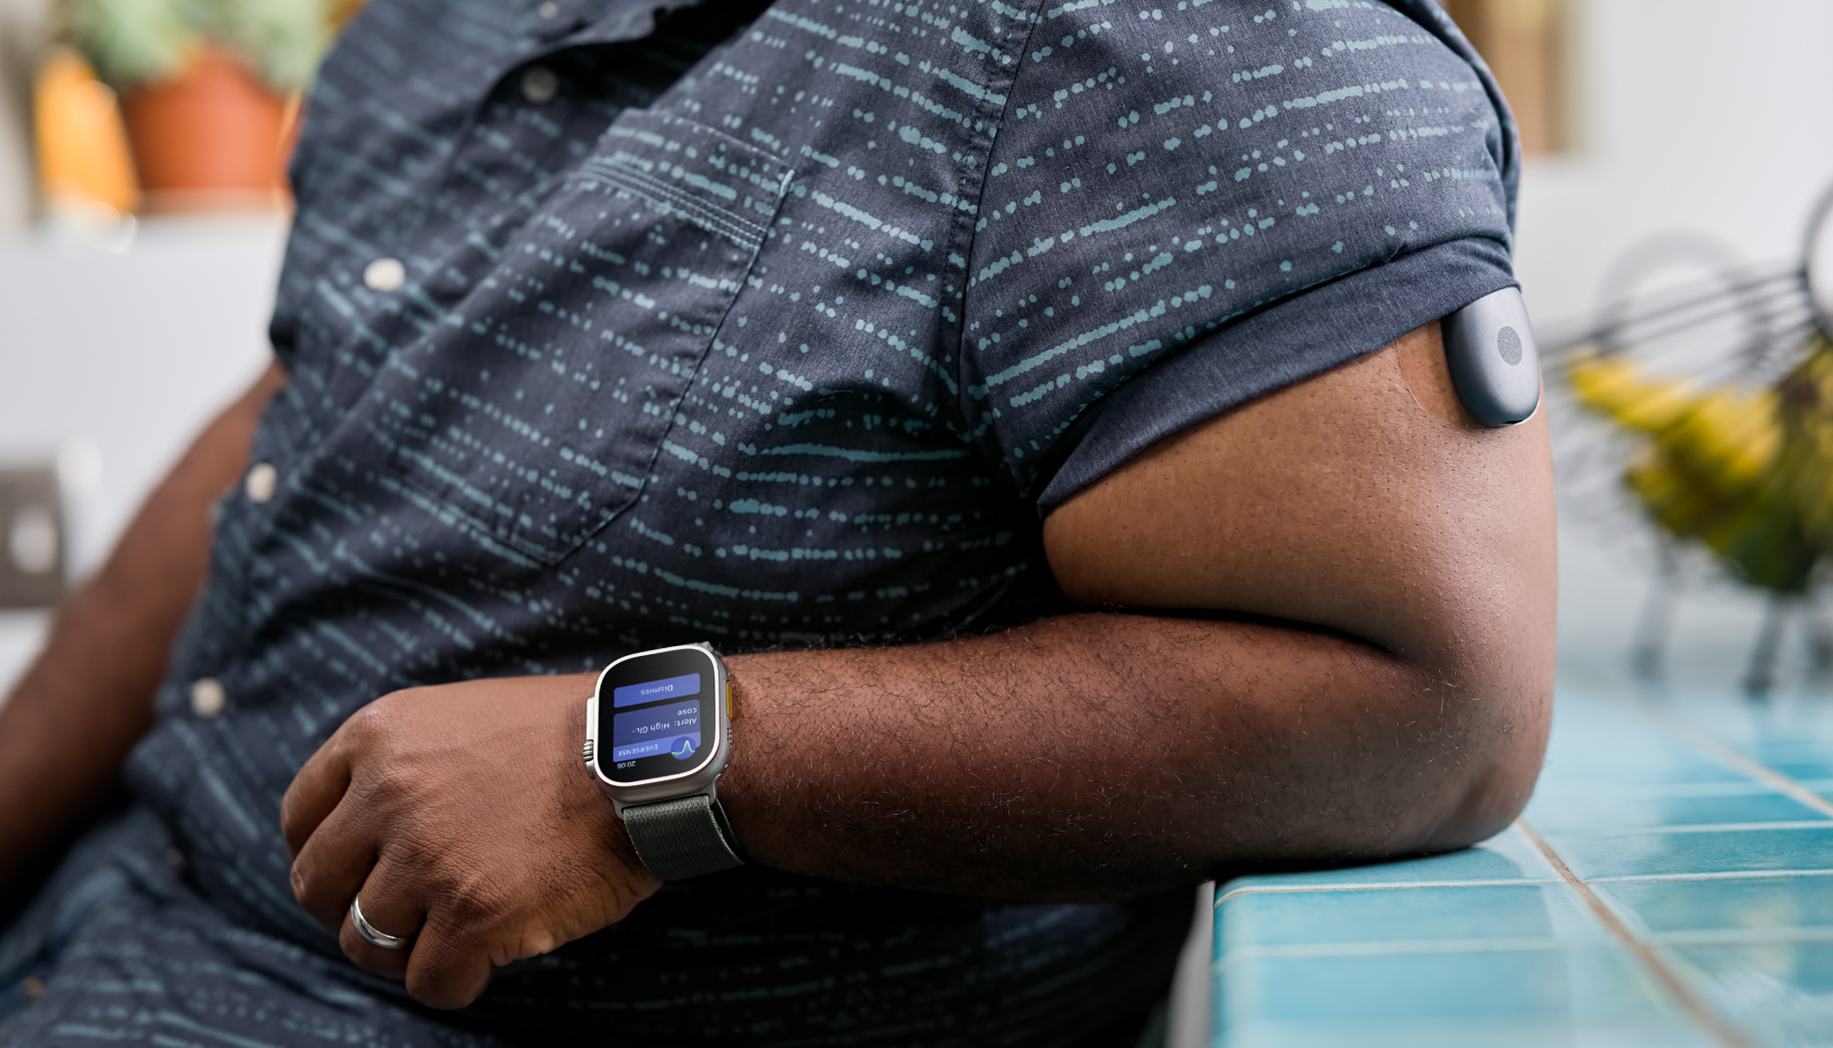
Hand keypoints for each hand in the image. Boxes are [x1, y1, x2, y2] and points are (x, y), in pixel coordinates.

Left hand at [280, 674, 661, 1007]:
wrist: (652, 755)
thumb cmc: (577, 738)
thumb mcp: (467, 717)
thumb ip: (408, 764)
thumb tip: (367, 836)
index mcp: (381, 734)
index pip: (301, 816)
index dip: (325, 857)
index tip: (356, 875)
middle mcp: (388, 793)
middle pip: (316, 886)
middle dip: (351, 911)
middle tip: (401, 919)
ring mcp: (427, 858)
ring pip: (364, 943)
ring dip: (404, 952)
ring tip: (453, 938)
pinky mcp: (473, 916)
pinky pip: (428, 982)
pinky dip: (456, 981)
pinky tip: (490, 959)